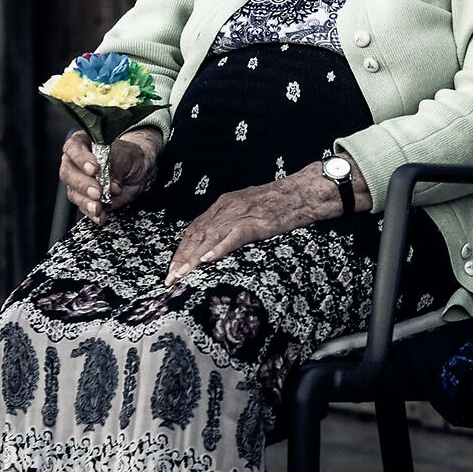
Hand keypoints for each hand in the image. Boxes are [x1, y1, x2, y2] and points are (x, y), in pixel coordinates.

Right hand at [61, 127, 162, 223]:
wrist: (137, 170)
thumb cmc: (128, 156)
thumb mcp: (127, 156)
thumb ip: (116, 166)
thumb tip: (110, 184)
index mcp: (83, 144)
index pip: (73, 149)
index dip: (80, 159)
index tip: (94, 169)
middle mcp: (76, 163)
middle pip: (68, 173)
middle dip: (82, 184)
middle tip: (97, 191)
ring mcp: (79, 182)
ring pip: (73, 192)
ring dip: (86, 201)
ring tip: (99, 206)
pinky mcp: (85, 198)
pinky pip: (84, 207)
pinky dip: (92, 213)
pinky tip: (100, 215)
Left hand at [164, 157, 372, 285]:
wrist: (303, 192)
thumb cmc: (279, 203)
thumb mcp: (249, 208)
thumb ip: (232, 222)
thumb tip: (217, 242)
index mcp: (223, 205)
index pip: (195, 229)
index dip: (181, 250)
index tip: (172, 268)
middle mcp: (227, 208)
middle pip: (196, 235)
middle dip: (181, 258)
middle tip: (170, 279)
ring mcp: (241, 214)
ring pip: (210, 238)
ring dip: (193, 259)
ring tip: (181, 276)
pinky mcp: (256, 223)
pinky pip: (233, 237)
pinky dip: (218, 249)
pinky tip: (207, 260)